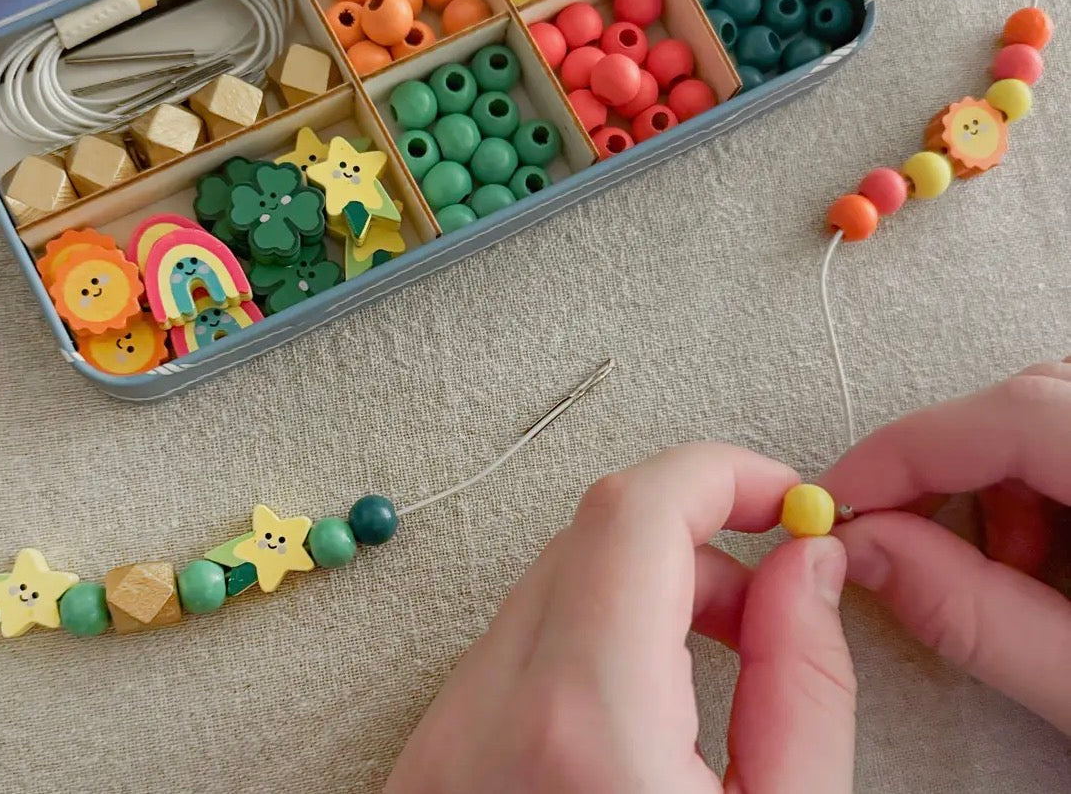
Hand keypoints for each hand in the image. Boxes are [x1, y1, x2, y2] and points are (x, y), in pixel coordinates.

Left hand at [386, 444, 855, 792]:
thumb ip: (806, 687)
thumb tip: (805, 569)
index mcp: (582, 727)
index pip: (634, 510)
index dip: (720, 475)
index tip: (783, 495)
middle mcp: (485, 716)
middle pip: (591, 536)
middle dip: (696, 538)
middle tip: (772, 595)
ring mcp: (440, 738)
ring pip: (551, 584)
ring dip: (643, 588)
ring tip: (720, 659)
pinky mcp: (427, 761)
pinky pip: (516, 646)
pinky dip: (591, 637)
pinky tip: (646, 702)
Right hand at [822, 361, 1070, 732]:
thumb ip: (977, 617)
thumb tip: (870, 554)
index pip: (1012, 417)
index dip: (906, 452)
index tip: (839, 499)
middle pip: (1027, 400)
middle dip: (944, 464)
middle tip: (893, 529)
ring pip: (1050, 410)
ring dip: (995, 476)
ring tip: (992, 562)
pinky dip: (1038, 483)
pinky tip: (1040, 555)